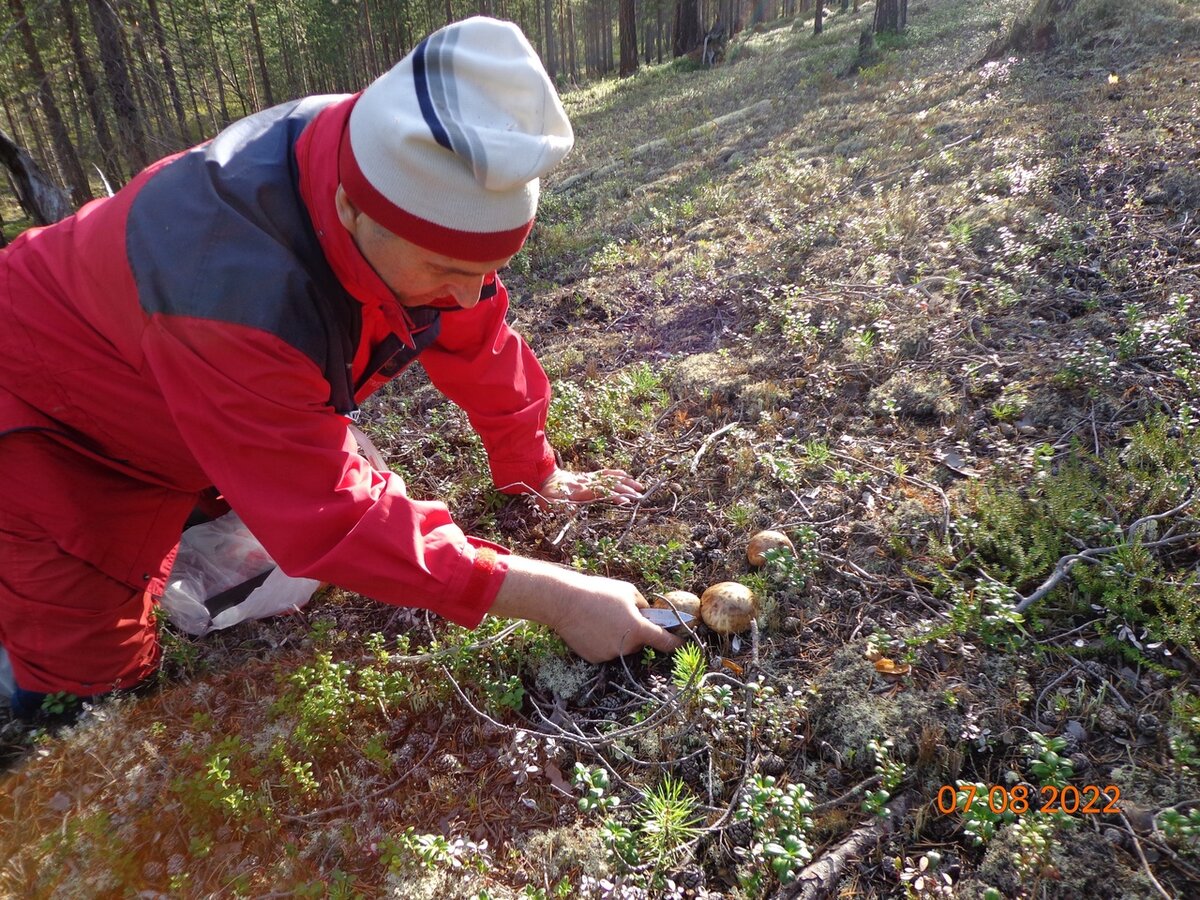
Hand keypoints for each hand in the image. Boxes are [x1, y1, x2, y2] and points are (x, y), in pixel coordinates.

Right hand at [488, 555, 683, 662]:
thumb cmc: (599, 592)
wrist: (565, 602)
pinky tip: (591, 628)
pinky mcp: (594, 658)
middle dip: (636, 632)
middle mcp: (626, 647)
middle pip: (639, 643)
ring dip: (618, 637)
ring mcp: (609, 655)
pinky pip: (606, 650)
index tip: (681, 644)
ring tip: (601, 619)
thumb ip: (643, 606)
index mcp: (638, 630)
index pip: (664, 642)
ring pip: (621, 647)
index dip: (675, 643)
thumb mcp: (628, 591)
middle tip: (621, 615)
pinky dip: (603, 642)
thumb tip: (648, 615)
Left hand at [539, 467, 643, 505]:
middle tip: (639, 495)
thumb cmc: (545, 494)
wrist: (541, 478)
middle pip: (610, 484)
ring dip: (625, 481)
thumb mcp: (550, 503)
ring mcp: (587, 478)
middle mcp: (586, 482)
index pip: (601, 492)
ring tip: (638, 486)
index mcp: (580, 490)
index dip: (613, 495)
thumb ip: (560, 507)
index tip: (625, 500)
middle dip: (626, 490)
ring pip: (610, 477)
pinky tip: (625, 475)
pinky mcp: (587, 476)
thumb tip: (570, 510)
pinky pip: (604, 473)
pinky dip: (615, 473)